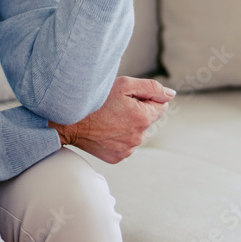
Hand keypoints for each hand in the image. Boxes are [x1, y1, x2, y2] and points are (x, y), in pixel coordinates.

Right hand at [49, 76, 174, 163]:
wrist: (69, 121)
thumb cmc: (96, 100)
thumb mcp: (124, 84)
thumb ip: (152, 88)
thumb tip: (171, 95)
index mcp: (143, 118)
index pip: (161, 106)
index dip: (146, 98)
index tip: (130, 97)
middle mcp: (139, 137)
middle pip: (149, 119)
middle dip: (139, 111)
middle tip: (117, 106)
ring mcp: (128, 149)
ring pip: (138, 132)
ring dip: (130, 124)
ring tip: (110, 118)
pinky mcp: (118, 157)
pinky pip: (127, 144)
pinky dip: (120, 136)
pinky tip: (106, 129)